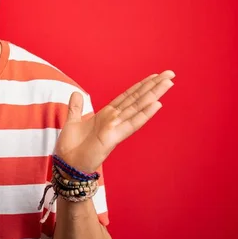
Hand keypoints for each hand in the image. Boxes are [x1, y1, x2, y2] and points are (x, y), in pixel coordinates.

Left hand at [54, 70, 175, 172]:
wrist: (67, 165)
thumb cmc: (71, 147)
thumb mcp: (73, 122)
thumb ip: (76, 108)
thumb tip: (75, 93)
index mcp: (106, 116)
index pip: (127, 97)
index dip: (141, 86)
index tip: (155, 75)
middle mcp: (114, 120)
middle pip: (137, 99)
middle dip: (153, 86)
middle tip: (170, 73)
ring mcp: (115, 128)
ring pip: (138, 108)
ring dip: (153, 95)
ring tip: (168, 83)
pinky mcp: (113, 138)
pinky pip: (131, 124)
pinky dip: (144, 114)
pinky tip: (157, 104)